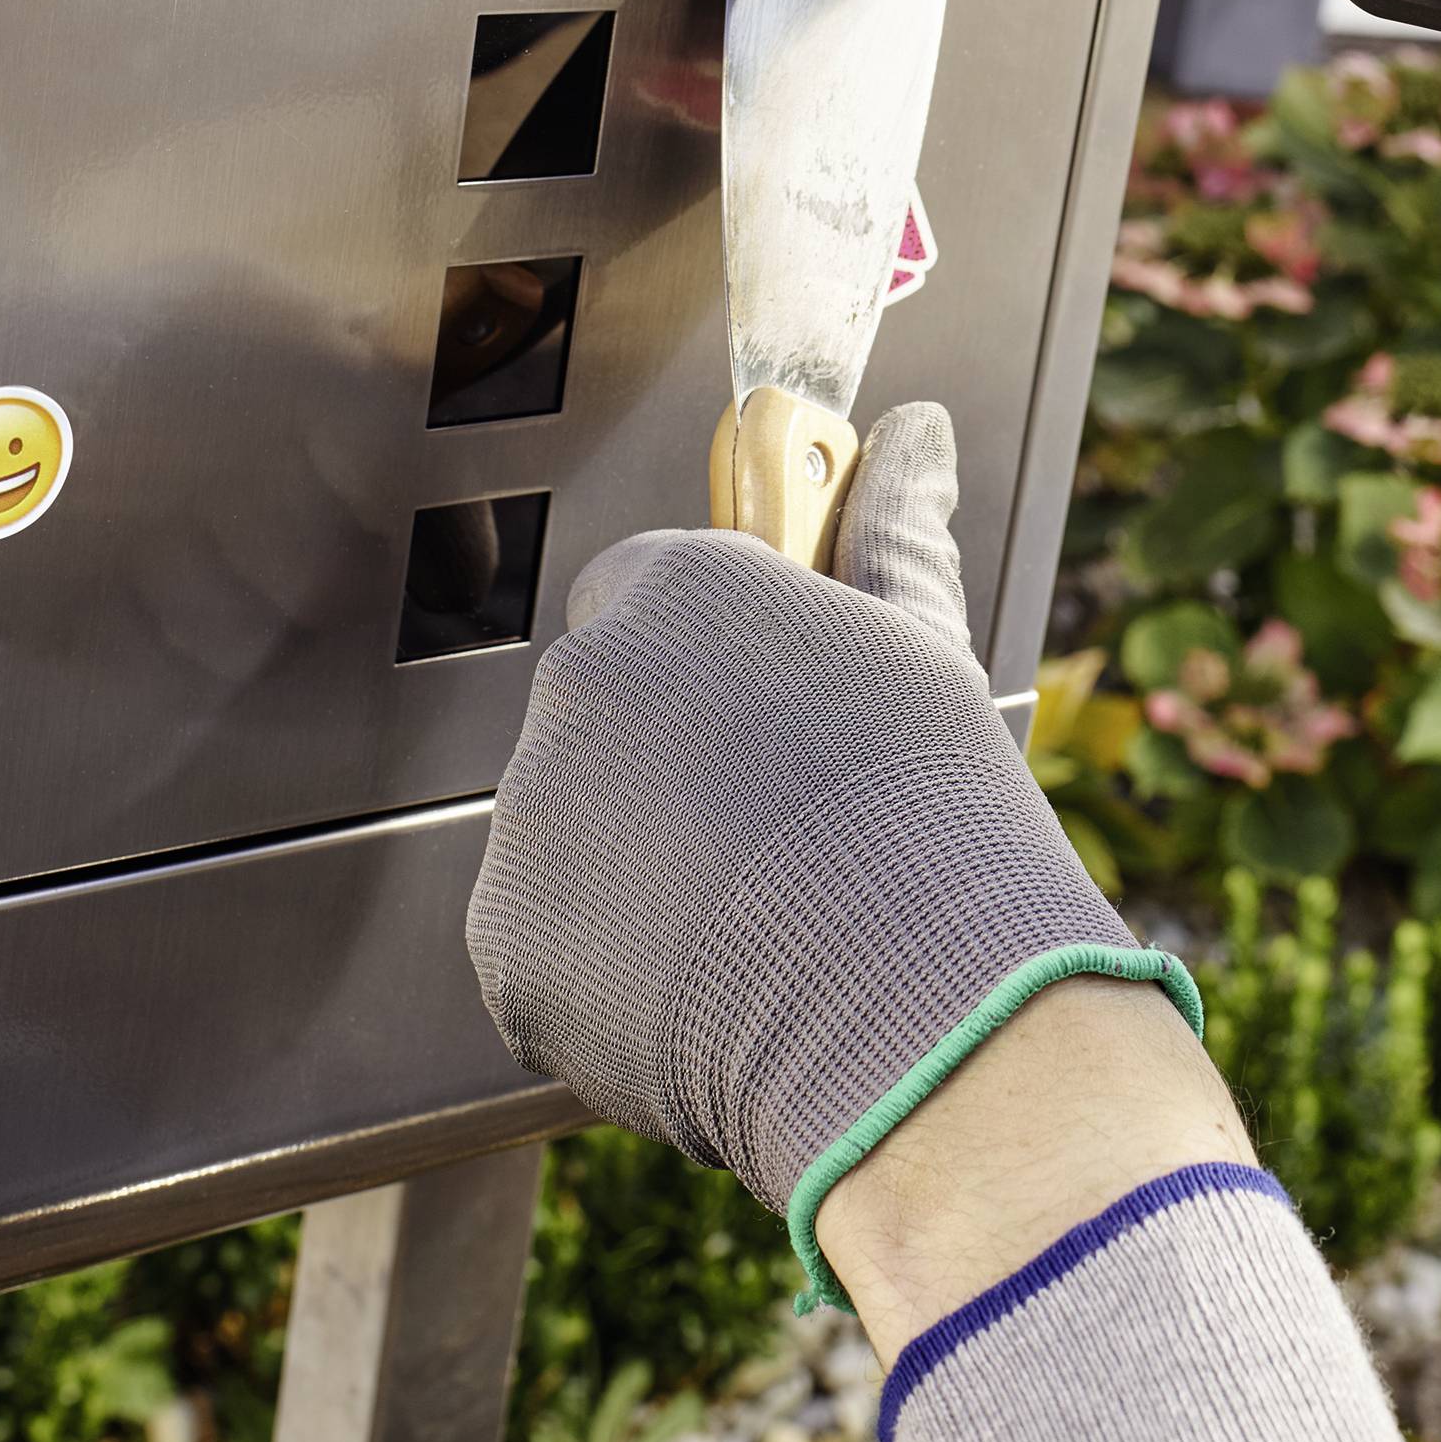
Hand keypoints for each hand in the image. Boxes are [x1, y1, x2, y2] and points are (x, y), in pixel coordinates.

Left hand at [464, 402, 1201, 1307]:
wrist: (917, 1005)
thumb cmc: (936, 820)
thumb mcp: (925, 650)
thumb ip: (891, 534)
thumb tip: (909, 436)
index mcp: (678, 588)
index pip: (646, 596)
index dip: (709, 666)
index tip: (766, 723)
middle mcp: (582, 678)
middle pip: (602, 716)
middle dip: (667, 770)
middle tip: (777, 838)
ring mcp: (529, 810)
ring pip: (566, 832)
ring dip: (631, 872)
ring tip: (756, 923)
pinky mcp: (505, 936)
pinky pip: (540, 944)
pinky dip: (601, 974)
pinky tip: (704, 987)